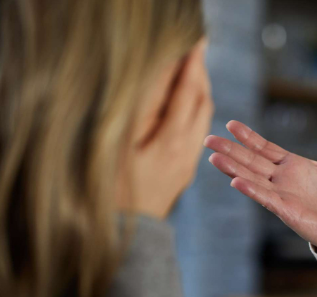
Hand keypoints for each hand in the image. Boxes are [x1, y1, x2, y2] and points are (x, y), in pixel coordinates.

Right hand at [117, 38, 213, 218]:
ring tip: (193, 70)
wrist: (127, 235)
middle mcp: (186, 150)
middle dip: (199, 74)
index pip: (186, 93)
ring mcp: (187, 162)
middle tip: (196, 49)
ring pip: (202, 118)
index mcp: (170, 141)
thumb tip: (157, 79)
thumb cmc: (113, 191)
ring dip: (200, 91)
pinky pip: (197, 132)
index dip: (190, 64)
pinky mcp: (183, 170)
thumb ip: (141, 112)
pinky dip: (195, 110)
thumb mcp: (120, 146)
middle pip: (201, 103)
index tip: (196, 41)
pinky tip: (186, 104)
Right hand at [204, 115, 316, 255]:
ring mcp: (280, 194)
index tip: (231, 125)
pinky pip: (264, 197)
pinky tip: (236, 181)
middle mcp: (281, 179)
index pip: (265, 148)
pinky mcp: (284, 209)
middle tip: (208, 139)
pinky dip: (251, 189)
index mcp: (292, 166)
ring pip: (252, 177)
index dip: (248, 137)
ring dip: (233, 168)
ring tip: (213, 157)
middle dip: (230, 150)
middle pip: (251, 161)